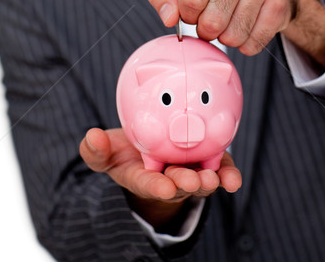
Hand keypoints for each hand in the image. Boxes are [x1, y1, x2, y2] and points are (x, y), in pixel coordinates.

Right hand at [79, 127, 241, 230]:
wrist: (151, 147)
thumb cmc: (126, 152)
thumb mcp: (106, 152)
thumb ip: (96, 150)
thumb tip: (91, 137)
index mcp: (143, 177)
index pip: (148, 183)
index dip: (156, 186)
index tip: (163, 188)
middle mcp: (168, 179)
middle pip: (178, 183)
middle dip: (185, 184)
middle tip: (193, 181)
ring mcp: (190, 172)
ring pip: (201, 179)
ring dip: (209, 181)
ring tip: (215, 179)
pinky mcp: (208, 162)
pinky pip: (220, 169)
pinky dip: (227, 174)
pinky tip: (233, 177)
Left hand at [147, 0, 324, 66]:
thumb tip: (169, 18)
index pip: (190, 0)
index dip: (188, 14)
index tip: (193, 9)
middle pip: (212, 20)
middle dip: (206, 30)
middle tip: (210, 22)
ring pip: (234, 35)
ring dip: (226, 38)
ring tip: (227, 24)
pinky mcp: (280, 3)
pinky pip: (254, 43)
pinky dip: (246, 44)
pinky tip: (246, 28)